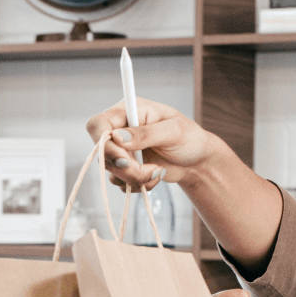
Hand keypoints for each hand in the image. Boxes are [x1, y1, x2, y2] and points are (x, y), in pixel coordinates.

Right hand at [87, 98, 229, 193]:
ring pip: (111, 171)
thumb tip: (118, 137)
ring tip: (157, 172)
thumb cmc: (189, 138)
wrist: (196, 160)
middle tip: (148, 170)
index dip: (103, 143)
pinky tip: (155, 176)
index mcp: (128, 111)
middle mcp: (120, 130)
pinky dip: (138, 185)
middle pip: (102, 152)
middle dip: (125, 168)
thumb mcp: (173, 131)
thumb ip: (146, 133)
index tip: (124, 158)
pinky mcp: (126, 168)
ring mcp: (122, 150)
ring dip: (134, 178)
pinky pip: (120, 182)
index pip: (98, 124)